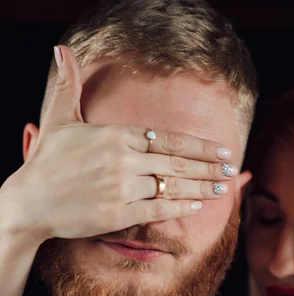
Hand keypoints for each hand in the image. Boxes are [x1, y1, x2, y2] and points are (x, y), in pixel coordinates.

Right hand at [0, 45, 236, 244]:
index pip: (168, 139)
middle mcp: (123, 159)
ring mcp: (122, 187)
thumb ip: (68, 86)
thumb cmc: (46, 162)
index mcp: (115, 135)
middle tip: (231, 169)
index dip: (198, 145)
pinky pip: (158, 208)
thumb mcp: (58, 119)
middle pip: (176, 162)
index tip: (220, 149)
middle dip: (208, 166)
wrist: (29, 202)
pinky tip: (198, 205)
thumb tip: (63, 51)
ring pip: (172, 185)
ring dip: (201, 186)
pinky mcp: (118, 213)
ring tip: (222, 187)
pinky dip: (181, 206)